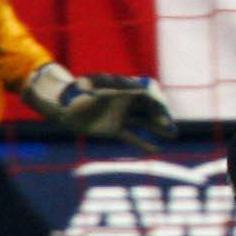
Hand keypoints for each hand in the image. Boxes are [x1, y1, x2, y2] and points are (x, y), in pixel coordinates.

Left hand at [20, 63, 175, 151]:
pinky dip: (143, 143)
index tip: (161, 109)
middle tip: (168, 126)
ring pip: (144, 122)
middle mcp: (126, 102)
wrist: (63, 104)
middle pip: (149, 108)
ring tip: (173, 135)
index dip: (156, 101)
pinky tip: (155, 149)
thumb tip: (117, 90)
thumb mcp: (90, 86)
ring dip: (158, 128)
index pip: (147, 93)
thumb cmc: (77, 91)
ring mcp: (121, 116)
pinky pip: (132, 136)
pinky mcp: (114, 129)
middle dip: (161, 116)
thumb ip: (101, 88)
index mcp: (124, 88)